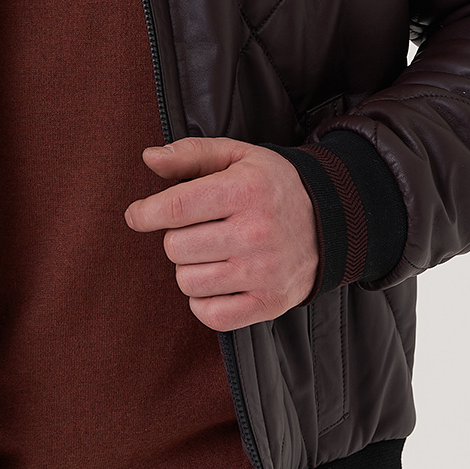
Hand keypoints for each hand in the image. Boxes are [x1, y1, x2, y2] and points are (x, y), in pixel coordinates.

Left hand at [124, 137, 318, 329]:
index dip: (145, 213)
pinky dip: (204, 301)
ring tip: (212, 253)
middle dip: (177, 237)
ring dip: (190, 268)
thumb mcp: (237, 156)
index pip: (175, 207)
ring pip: (187, 282)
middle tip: (199, 229)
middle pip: (176, 247)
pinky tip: (217, 281)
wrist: (333, 220)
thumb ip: (190, 153)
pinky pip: (210, 315)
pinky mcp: (269, 303)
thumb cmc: (272, 186)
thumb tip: (149, 158)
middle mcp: (256, 232)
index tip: (137, 215)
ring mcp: (263, 272)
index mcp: (246, 190)